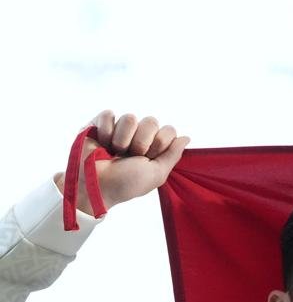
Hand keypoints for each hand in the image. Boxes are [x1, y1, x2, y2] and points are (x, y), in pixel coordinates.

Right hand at [54, 110, 188, 213]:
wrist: (97, 186)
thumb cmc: (126, 183)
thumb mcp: (156, 173)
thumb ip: (173, 154)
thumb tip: (186, 138)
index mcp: (154, 146)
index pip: (168, 130)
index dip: (159, 144)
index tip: (149, 159)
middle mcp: (138, 135)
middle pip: (151, 121)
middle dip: (142, 143)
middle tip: (130, 156)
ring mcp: (119, 129)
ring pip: (130, 118)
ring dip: (122, 139)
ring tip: (115, 152)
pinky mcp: (99, 124)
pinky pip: (108, 115)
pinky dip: (105, 132)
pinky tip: (102, 145)